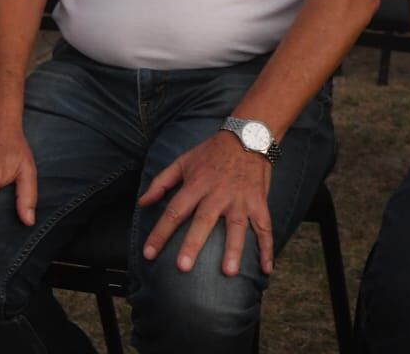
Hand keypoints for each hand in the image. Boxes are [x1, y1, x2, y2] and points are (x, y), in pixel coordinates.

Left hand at [138, 132, 274, 276]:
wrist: (247, 136)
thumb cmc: (211, 152)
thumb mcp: (182, 161)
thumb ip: (161, 182)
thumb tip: (142, 203)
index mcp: (197, 184)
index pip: (175, 210)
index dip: (160, 232)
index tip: (148, 254)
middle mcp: (218, 194)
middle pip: (203, 221)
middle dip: (193, 244)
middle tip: (183, 267)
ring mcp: (240, 199)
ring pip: (236, 227)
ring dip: (234, 250)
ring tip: (229, 272)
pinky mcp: (258, 202)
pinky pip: (265, 227)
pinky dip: (267, 248)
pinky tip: (267, 269)